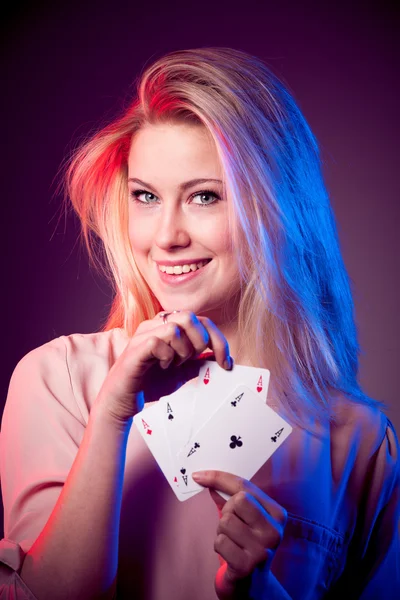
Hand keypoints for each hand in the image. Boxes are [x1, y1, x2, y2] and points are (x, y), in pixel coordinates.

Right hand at [93, 311, 230, 427]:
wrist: (123, 400)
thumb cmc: (150, 382)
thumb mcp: (182, 372)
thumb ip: (198, 362)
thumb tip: (219, 355)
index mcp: (169, 326)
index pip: (202, 320)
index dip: (218, 340)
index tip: (226, 363)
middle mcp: (156, 324)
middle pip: (189, 316)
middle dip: (200, 341)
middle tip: (192, 361)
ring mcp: (144, 334)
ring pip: (174, 327)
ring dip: (182, 350)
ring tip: (174, 365)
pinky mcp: (135, 348)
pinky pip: (157, 341)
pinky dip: (167, 356)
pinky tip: (162, 367)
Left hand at [192, 470, 286, 599]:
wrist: (254, 585)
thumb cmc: (247, 545)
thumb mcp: (245, 519)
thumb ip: (229, 497)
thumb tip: (206, 478)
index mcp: (277, 514)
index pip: (245, 486)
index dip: (219, 477)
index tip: (199, 476)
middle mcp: (274, 531)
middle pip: (238, 501)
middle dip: (227, 510)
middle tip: (231, 524)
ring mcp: (262, 549)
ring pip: (226, 521)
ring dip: (222, 531)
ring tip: (232, 542)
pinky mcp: (247, 565)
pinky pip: (220, 541)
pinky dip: (219, 545)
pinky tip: (229, 554)